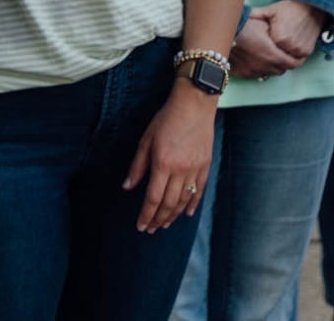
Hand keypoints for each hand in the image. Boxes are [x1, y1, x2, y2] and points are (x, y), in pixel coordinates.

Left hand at [124, 85, 216, 232]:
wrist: (195, 103)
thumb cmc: (167, 118)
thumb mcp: (146, 140)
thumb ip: (137, 166)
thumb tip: (127, 187)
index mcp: (162, 164)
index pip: (153, 198)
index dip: (146, 215)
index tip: (141, 226)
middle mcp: (180, 169)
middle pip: (169, 203)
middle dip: (159, 219)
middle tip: (152, 229)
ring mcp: (195, 167)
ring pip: (184, 199)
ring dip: (174, 214)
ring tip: (165, 224)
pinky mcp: (206, 163)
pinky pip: (200, 189)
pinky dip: (193, 203)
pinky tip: (187, 213)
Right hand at [229, 16, 298, 79]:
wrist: (224, 30)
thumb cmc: (245, 24)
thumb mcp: (266, 25)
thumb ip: (279, 34)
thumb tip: (287, 38)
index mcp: (272, 55)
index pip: (292, 64)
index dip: (297, 60)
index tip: (297, 56)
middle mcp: (262, 66)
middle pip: (281, 70)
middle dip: (284, 63)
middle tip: (283, 55)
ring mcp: (251, 71)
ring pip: (268, 74)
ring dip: (271, 67)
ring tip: (269, 57)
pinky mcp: (241, 73)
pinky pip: (255, 75)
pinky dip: (259, 69)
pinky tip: (257, 60)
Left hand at [254, 0, 327, 62]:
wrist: (313, 6)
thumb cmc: (290, 8)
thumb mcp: (270, 10)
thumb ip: (254, 15)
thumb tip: (237, 16)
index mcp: (280, 38)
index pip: (266, 52)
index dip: (261, 49)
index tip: (258, 46)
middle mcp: (291, 46)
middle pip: (275, 59)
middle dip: (270, 56)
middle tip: (267, 51)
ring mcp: (301, 50)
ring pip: (286, 62)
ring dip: (281, 59)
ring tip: (277, 52)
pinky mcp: (308, 51)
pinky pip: (297, 60)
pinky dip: (291, 58)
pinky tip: (287, 51)